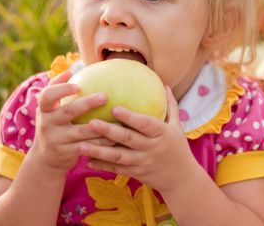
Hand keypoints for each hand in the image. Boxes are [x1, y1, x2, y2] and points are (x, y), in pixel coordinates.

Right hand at [28, 71, 112, 172]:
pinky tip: (116, 136)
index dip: (60, 90)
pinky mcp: (66, 153)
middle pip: (68, 112)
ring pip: (81, 131)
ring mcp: (56, 140)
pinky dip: (102, 141)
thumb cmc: (55, 124)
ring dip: (100, 125)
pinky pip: (88, 146)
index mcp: (44, 110)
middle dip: (87, 104)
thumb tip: (71, 69)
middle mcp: (47, 124)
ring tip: (117, 117)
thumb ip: (58, 90)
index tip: (76, 85)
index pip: (47, 96)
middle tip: (105, 96)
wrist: (45, 158)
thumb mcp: (51, 109)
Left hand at [81, 86, 199, 192]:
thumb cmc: (179, 148)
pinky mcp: (136, 173)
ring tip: (81, 144)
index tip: (114, 108)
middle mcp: (152, 148)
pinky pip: (117, 169)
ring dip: (99, 151)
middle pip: (128, 139)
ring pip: (118, 156)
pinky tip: (87, 161)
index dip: (130, 117)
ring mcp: (143, 162)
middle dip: (108, 131)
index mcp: (162, 134)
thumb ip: (171, 106)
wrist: (182, 179)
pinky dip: (102, 165)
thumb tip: (165, 85)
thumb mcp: (178, 127)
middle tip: (91, 123)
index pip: (145, 124)